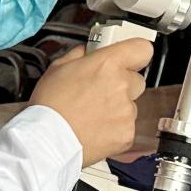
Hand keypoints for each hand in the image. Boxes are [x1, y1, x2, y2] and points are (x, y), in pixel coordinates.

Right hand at [28, 40, 152, 165]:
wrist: (48, 141)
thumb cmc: (50, 106)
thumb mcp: (58, 67)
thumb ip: (80, 54)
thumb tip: (88, 51)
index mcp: (107, 64)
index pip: (142, 49)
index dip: (136, 53)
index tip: (130, 57)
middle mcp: (121, 86)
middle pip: (137, 80)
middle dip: (123, 84)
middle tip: (100, 92)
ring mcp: (127, 112)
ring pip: (131, 105)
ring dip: (117, 108)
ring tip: (92, 114)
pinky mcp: (127, 133)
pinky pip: (127, 126)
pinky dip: (115, 128)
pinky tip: (95, 128)